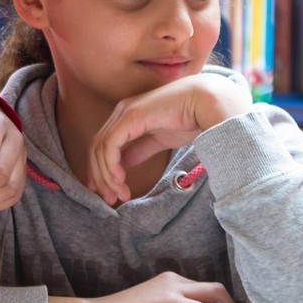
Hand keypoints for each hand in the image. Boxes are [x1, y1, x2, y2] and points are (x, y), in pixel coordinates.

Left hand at [86, 74, 250, 203]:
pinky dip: (111, 164)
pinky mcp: (130, 117)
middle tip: (109, 200)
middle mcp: (121, 112)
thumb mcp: (159, 140)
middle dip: (100, 177)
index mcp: (127, 116)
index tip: (106, 192)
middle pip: (97, 149)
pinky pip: (110, 145)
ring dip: (106, 176)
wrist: (206, 103)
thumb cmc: (188, 118)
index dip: (100, 170)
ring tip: (119, 194)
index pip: (102, 146)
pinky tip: (120, 179)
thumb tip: (123, 164)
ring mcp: (124, 113)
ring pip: (100, 149)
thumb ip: (141, 149)